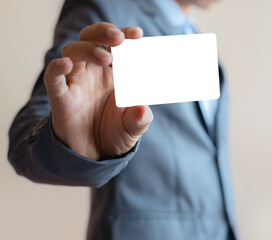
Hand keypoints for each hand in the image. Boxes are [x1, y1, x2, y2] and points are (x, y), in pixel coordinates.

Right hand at [44, 23, 152, 160]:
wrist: (97, 155)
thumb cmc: (117, 133)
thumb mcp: (134, 126)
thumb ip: (140, 118)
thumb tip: (142, 109)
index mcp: (114, 72)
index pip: (116, 44)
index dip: (125, 35)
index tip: (136, 35)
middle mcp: (94, 72)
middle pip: (91, 38)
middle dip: (103, 32)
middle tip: (118, 38)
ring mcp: (76, 83)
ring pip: (73, 52)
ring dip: (88, 49)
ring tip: (106, 58)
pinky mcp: (61, 98)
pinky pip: (53, 79)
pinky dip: (56, 68)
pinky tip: (65, 64)